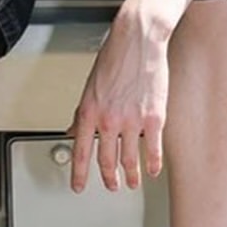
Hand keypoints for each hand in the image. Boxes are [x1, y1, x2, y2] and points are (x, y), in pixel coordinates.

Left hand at [68, 11, 169, 193]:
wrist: (138, 40)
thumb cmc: (115, 57)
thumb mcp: (90, 85)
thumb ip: (82, 111)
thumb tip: (71, 128)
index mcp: (89, 111)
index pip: (80, 151)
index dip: (79, 174)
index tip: (79, 186)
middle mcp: (108, 120)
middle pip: (106, 160)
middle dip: (108, 178)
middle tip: (111, 186)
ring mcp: (132, 121)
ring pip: (130, 159)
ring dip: (130, 175)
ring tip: (132, 182)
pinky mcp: (154, 117)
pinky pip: (153, 149)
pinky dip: (152, 164)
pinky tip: (152, 170)